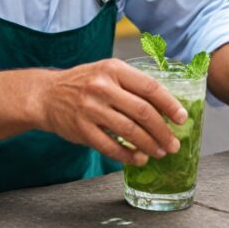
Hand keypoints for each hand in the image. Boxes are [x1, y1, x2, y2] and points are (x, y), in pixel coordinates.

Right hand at [36, 58, 187, 166]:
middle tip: (174, 143)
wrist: (46, 94)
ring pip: (129, 131)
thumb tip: (167, 106)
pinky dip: (128, 156)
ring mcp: (90, 108)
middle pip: (142, 112)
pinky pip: (111, 147)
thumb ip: (132, 85)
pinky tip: (138, 158)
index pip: (149, 87)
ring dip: (149, 145)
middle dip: (163, 131)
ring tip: (159, 152)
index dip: (170, 104)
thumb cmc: (83, 84)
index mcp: (113, 69)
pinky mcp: (81, 129)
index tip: (182, 118)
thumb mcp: (106, 73)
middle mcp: (102, 87)